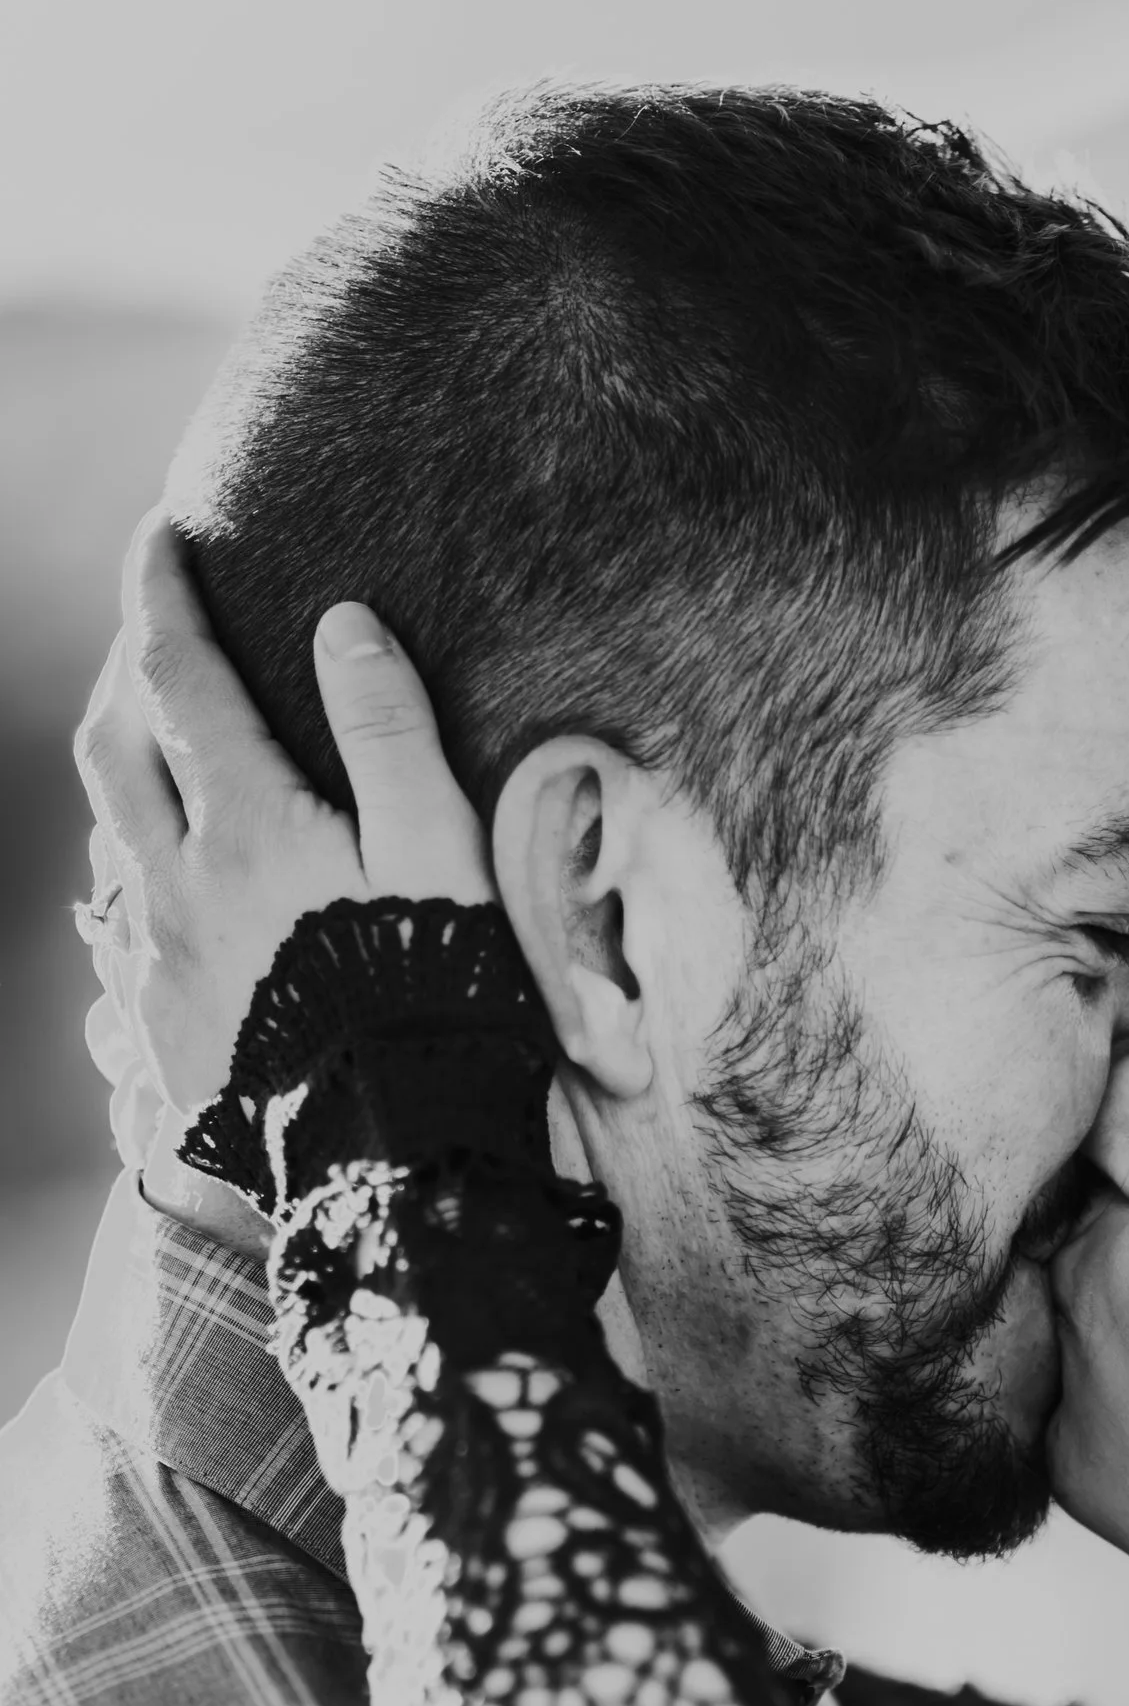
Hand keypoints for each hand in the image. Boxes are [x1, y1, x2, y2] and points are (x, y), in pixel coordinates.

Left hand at [74, 510, 493, 1122]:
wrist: (394, 1173)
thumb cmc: (437, 1007)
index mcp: (246, 829)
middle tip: (158, 640)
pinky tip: (164, 898)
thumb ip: (389, 735)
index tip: (160, 533)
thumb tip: (339, 622)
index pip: (180, 678)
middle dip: (127, 679)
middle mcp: (177, 889)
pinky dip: (134, 886)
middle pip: (115, 751)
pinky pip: (121, 938)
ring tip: (167, 763)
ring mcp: (159, 969)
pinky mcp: (163, 1040)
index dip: (163, 596)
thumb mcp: (440, 858)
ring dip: (129, 785)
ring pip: (112, 843)